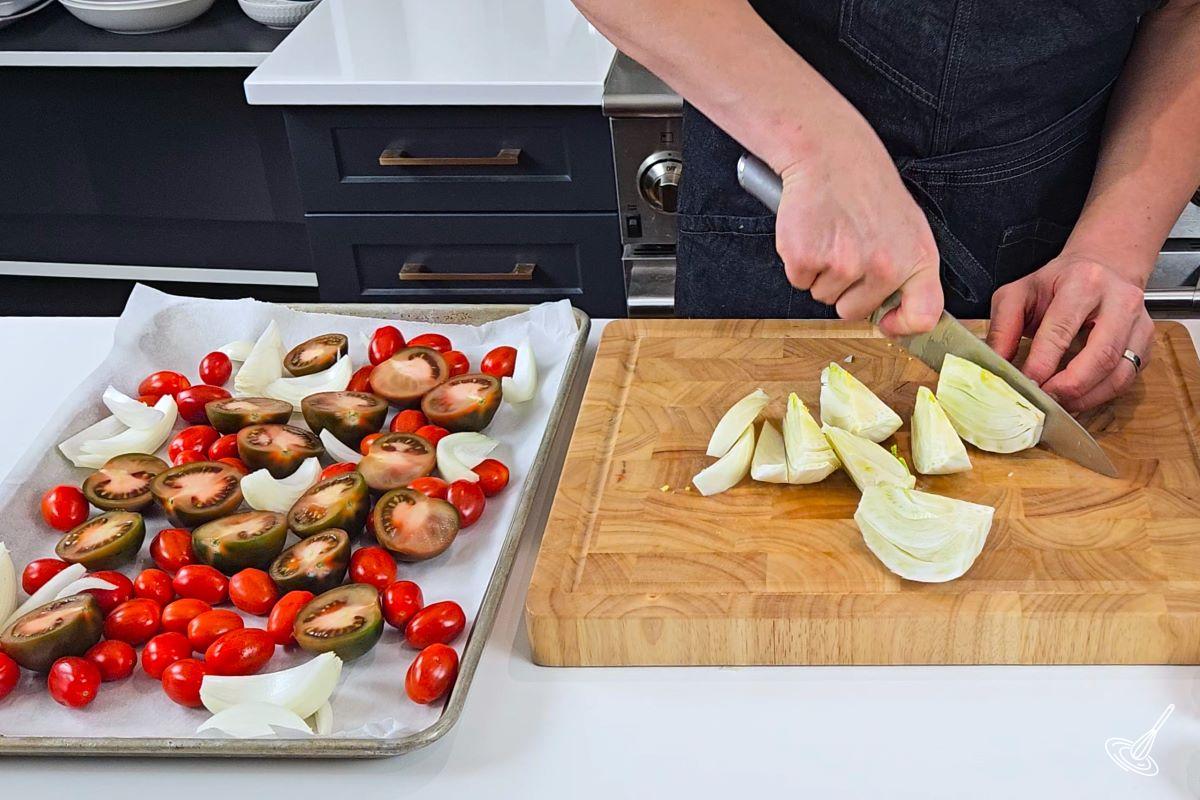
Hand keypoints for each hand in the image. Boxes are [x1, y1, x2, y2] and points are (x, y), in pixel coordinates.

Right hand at [773, 119, 942, 335]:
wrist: (830, 154)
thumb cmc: (865, 188)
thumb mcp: (906, 226)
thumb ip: (907, 270)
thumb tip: (892, 313)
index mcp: (918, 258)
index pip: (923, 316)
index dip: (901, 325)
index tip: (885, 320)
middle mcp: (885, 266)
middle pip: (854, 311)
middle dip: (844, 289)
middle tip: (845, 248)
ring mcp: (845, 264)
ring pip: (824, 296)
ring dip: (821, 272)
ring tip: (830, 234)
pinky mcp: (807, 259)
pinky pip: (799, 281)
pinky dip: (800, 262)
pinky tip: (812, 232)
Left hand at [986, 254, 1152, 411]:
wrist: (1102, 268)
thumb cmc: (1057, 284)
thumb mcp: (1020, 293)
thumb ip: (1003, 326)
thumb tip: (995, 364)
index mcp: (1085, 283)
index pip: (1061, 331)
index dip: (1042, 364)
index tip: (1025, 385)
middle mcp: (1120, 301)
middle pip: (1101, 356)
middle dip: (1069, 387)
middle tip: (1044, 402)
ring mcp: (1139, 323)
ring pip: (1119, 373)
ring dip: (1085, 398)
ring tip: (1058, 405)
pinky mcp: (1146, 342)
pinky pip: (1126, 379)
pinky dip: (1099, 396)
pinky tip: (1076, 399)